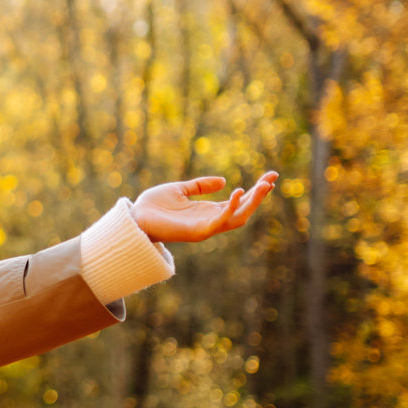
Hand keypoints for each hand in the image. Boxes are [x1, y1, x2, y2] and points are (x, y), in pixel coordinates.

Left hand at [129, 171, 279, 243]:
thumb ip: (200, 186)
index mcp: (208, 211)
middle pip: (244, 210)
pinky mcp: (197, 232)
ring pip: (238, 217)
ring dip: (252, 202)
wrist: (134, 217)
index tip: (270, 176)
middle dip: (259, 195)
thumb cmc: (154, 206)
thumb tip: (223, 181)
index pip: (239, 202)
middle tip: (272, 178)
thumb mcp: (180, 190)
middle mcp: (210, 221)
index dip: (255, 191)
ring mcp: (206, 228)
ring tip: (263, 185)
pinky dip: (231, 208)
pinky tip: (238, 191)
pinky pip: (220, 221)